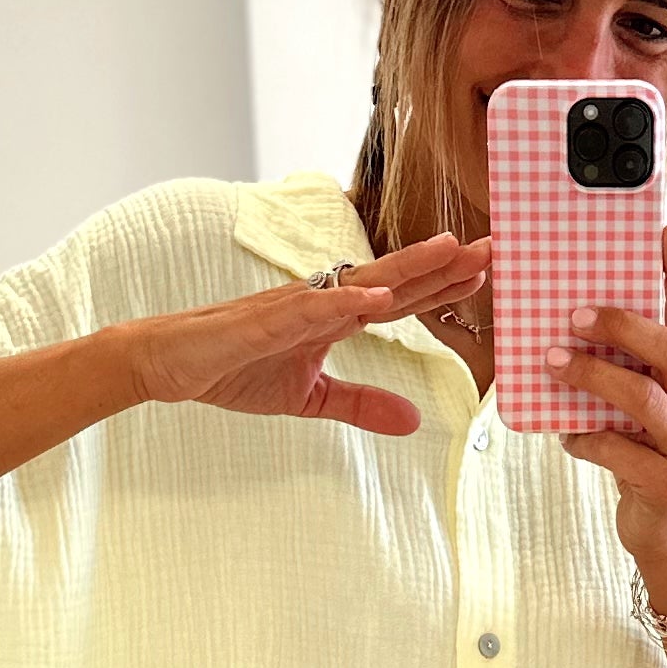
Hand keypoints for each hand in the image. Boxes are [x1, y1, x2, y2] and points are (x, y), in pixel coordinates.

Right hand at [127, 233, 490, 435]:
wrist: (171, 365)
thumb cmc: (234, 369)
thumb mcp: (310, 398)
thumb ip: (362, 404)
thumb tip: (414, 422)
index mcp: (334, 317)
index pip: (400, 299)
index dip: (442, 285)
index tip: (486, 269)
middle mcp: (321, 301)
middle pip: (394, 279)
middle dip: (444, 264)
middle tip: (495, 245)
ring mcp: (294, 305)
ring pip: (361, 281)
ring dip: (407, 267)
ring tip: (451, 251)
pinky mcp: (263, 320)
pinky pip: (310, 308)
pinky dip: (344, 301)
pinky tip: (378, 296)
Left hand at [547, 226, 666, 596]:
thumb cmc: (643, 454)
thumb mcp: (637, 404)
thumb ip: (620, 366)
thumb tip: (565, 322)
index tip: (666, 231)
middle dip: (620, 324)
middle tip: (573, 312)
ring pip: (644, 398)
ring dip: (594, 376)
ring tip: (552, 362)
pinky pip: (621, 453)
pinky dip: (587, 440)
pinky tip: (565, 436)